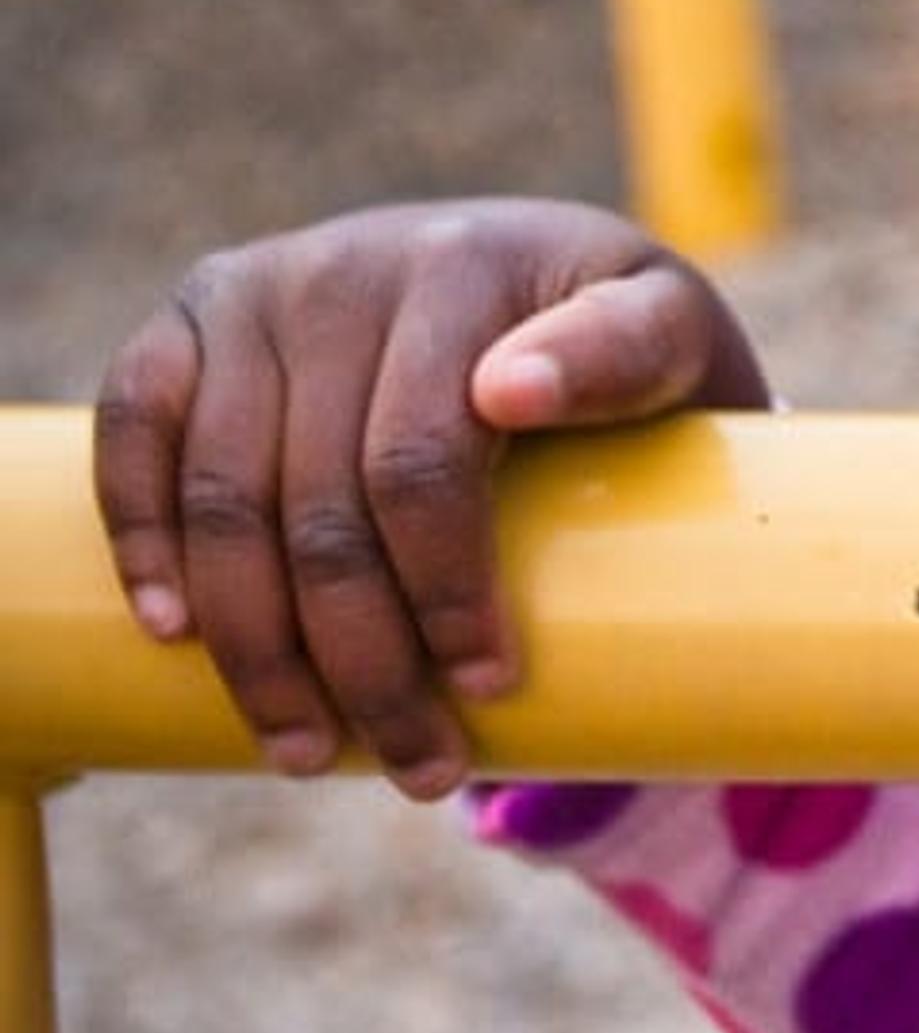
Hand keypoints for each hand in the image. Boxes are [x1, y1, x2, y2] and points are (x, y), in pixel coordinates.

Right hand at [91, 199, 769, 800]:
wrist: (544, 281)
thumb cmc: (620, 346)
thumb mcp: (671, 335)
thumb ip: (630, 352)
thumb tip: (508, 392)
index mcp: (470, 264)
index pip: (426, 460)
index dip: (448, 587)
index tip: (494, 684)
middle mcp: (351, 265)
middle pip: (324, 504)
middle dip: (368, 662)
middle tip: (422, 768)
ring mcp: (262, 289)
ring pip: (226, 498)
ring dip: (258, 647)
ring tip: (310, 751)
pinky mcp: (192, 318)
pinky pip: (133, 431)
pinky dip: (142, 537)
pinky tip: (177, 632)